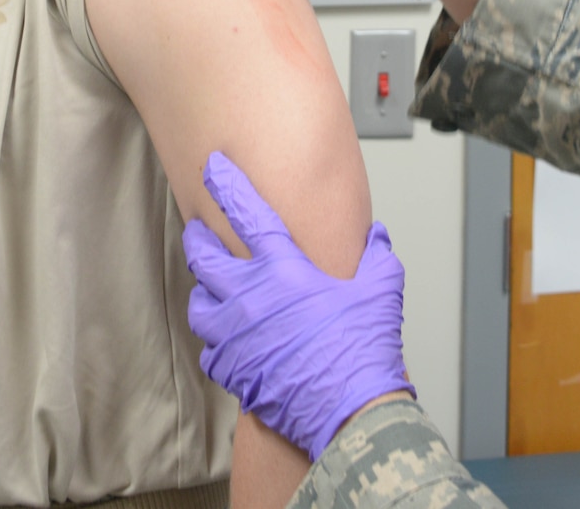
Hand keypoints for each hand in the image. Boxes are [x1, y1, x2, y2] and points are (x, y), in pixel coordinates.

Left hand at [184, 153, 412, 461]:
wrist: (350, 410)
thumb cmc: (363, 350)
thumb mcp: (381, 289)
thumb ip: (376, 255)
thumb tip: (376, 237)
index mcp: (285, 270)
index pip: (247, 213)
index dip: (227, 185)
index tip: (213, 169)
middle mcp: (251, 297)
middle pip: (204, 255)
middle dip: (198, 237)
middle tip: (199, 230)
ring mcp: (235, 335)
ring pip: (198, 304)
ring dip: (204, 293)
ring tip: (212, 291)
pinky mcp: (230, 368)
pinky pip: (210, 349)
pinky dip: (217, 342)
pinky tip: (229, 341)